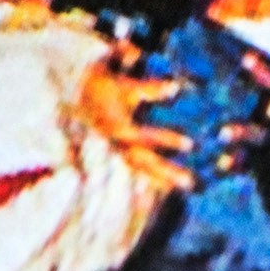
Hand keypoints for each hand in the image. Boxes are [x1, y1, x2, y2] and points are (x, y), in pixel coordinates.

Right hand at [76, 54, 198, 196]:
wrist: (80, 94)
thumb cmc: (106, 86)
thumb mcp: (127, 86)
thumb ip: (150, 89)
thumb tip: (176, 87)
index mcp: (118, 128)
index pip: (144, 138)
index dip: (166, 140)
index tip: (189, 144)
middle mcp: (118, 143)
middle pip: (144, 162)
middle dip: (166, 171)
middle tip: (189, 180)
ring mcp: (119, 149)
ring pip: (142, 168)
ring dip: (163, 177)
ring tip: (186, 183)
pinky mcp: (120, 151)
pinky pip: (138, 168)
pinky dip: (154, 177)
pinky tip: (169, 184)